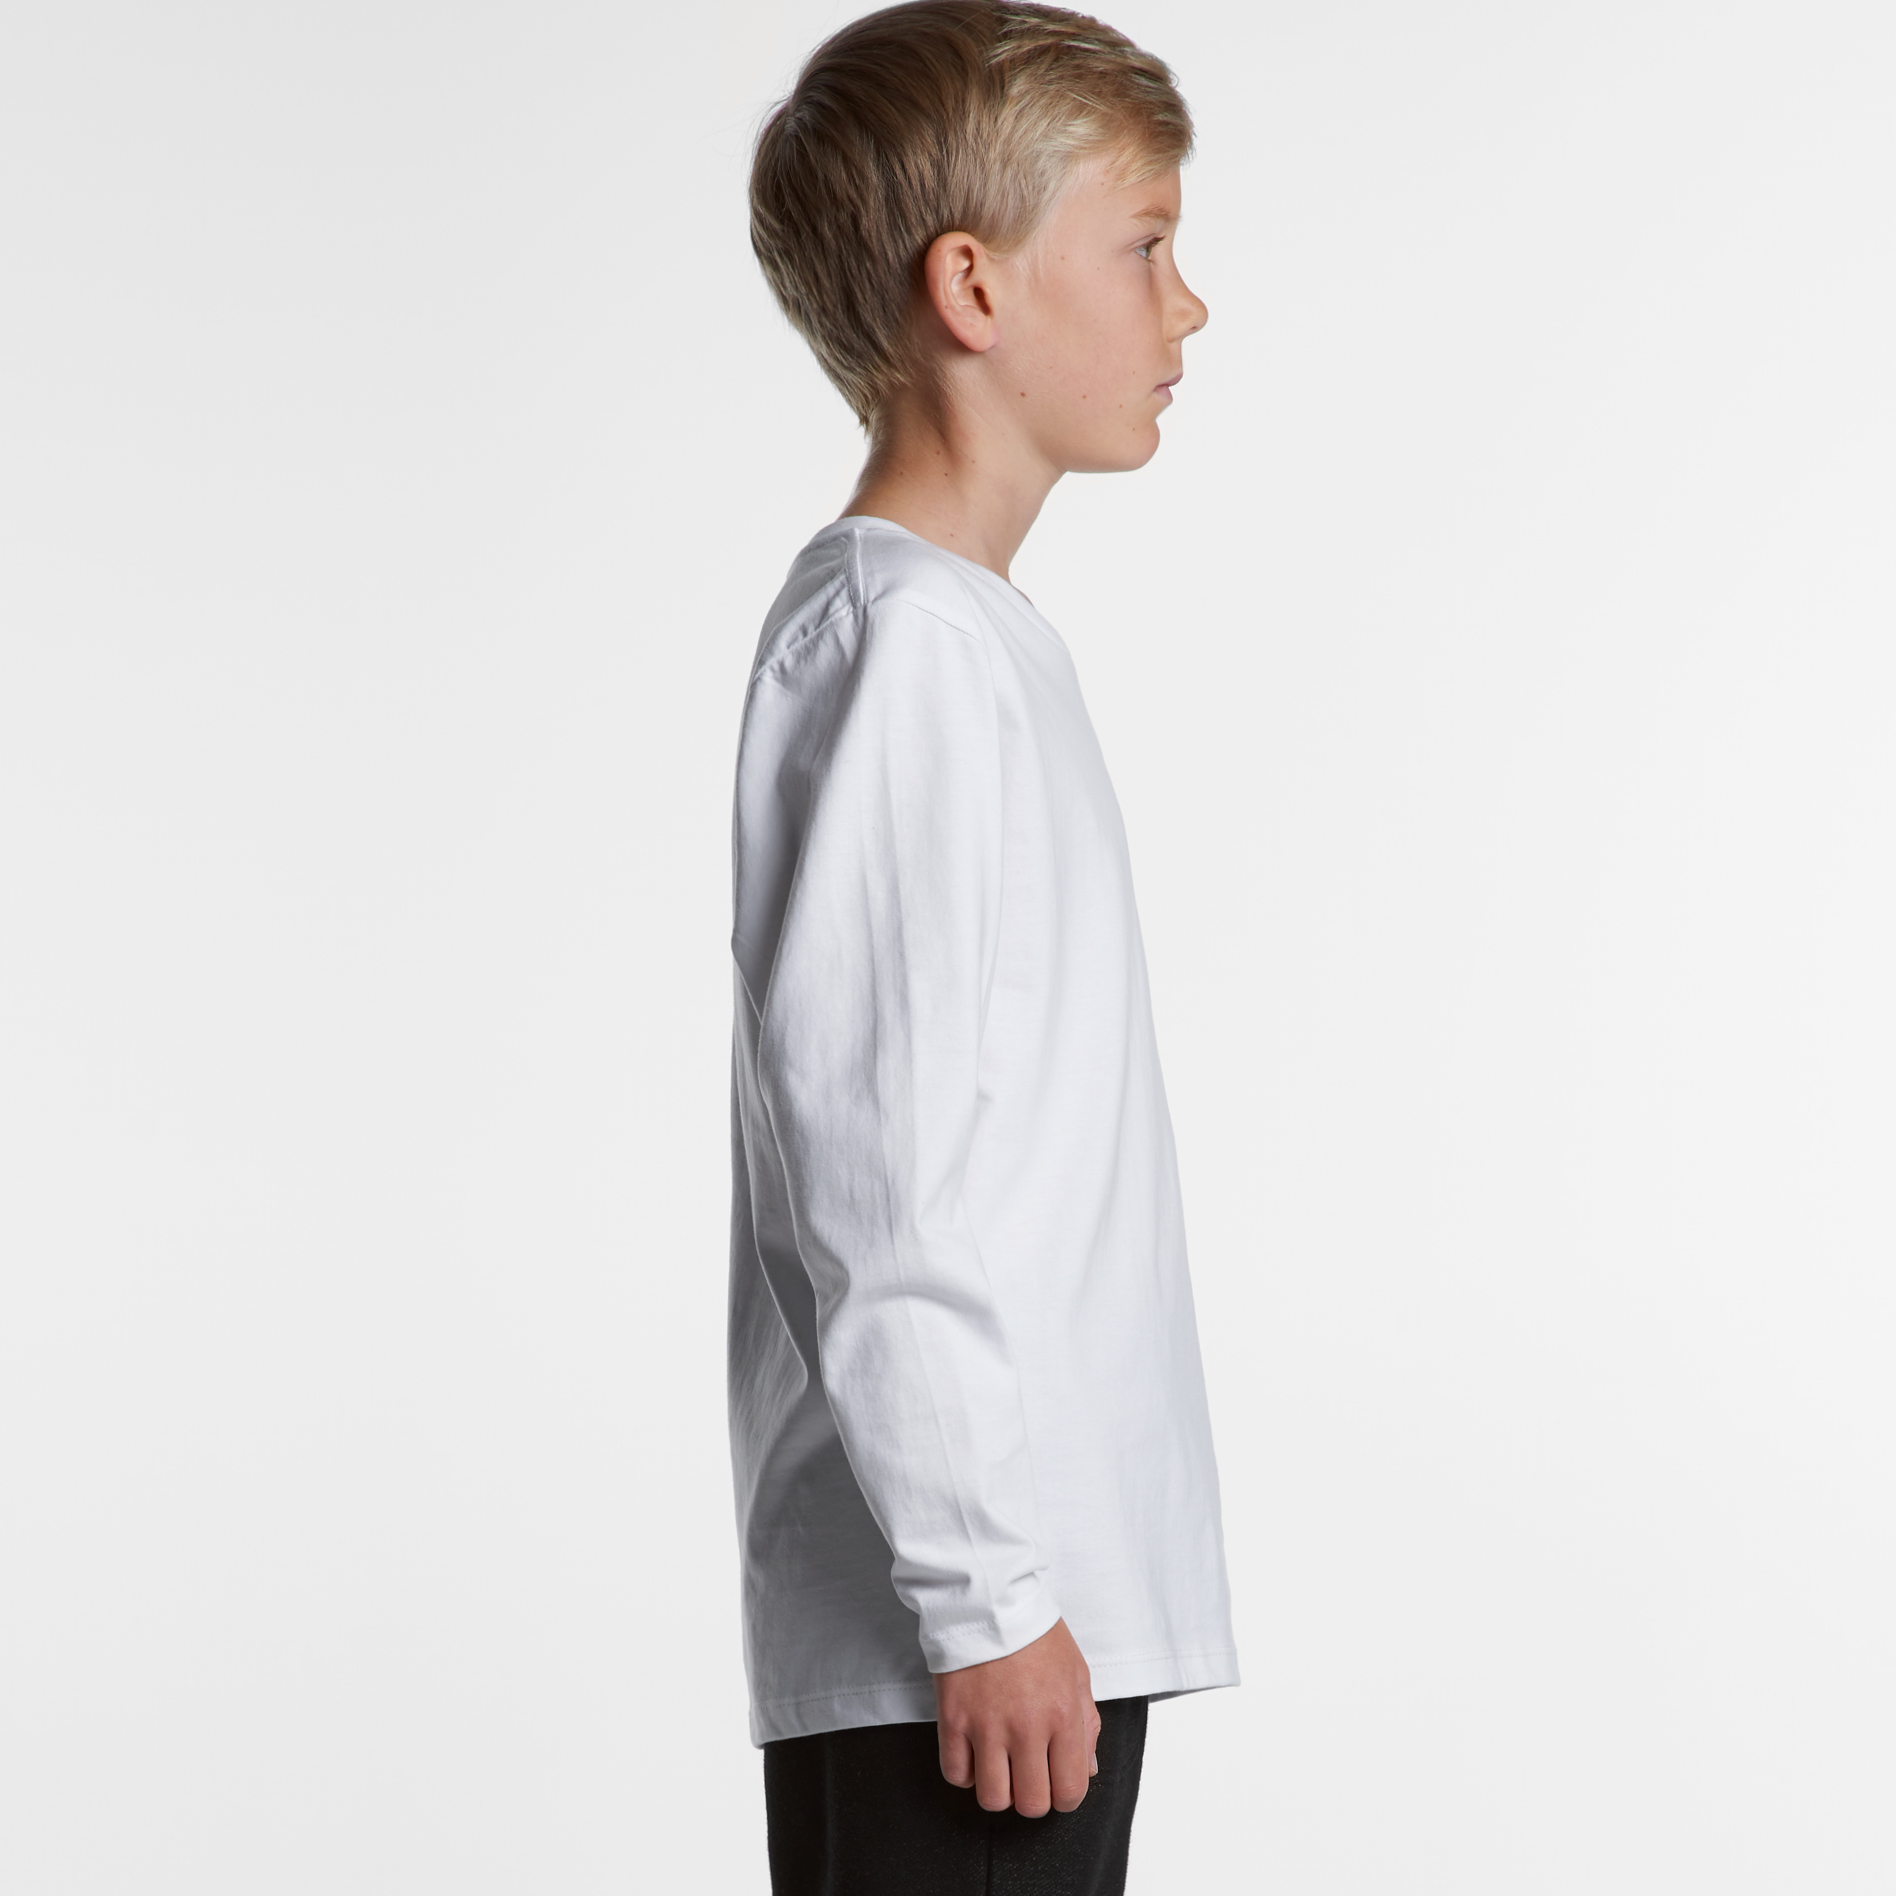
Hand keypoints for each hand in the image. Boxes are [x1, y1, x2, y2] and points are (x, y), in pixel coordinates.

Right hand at [934, 1618, 1099, 1816]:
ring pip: (992, 1798)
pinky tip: (974, 1752)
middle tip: (1028, 1774)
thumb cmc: (1036, 1633)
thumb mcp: (1076, 1672)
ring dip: (999, 1789)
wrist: (989, 1598)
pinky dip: (966, 1773)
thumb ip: (1087, 1725)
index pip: (1070, 1790)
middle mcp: (1026, 1726)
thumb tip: (1087, 1769)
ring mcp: (986, 1725)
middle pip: (1030, 1803)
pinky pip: (956, 1774)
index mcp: (1063, 1715)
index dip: (1065, 1797)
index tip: (1057, 1784)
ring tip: (1000, 1765)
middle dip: (1032, 1797)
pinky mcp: (953, 1718)